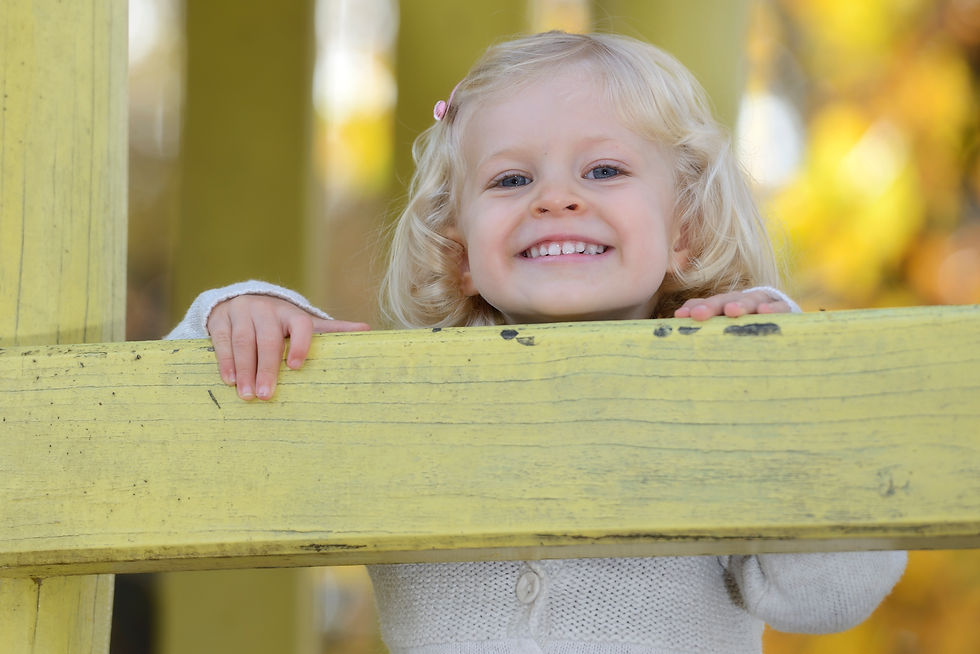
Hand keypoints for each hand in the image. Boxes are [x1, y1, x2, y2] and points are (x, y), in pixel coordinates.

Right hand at [206, 295, 369, 399]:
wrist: (242, 300)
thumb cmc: (279, 322)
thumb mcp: (304, 324)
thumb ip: (330, 331)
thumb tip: (368, 330)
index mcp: (292, 314)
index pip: (301, 325)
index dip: (300, 345)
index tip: (296, 367)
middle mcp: (267, 310)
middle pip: (268, 340)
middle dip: (267, 368)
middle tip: (266, 395)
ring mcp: (243, 312)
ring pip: (243, 341)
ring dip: (245, 370)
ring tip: (247, 395)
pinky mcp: (220, 318)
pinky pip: (222, 340)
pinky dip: (225, 361)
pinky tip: (229, 381)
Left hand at [673, 289, 792, 320]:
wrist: (784, 331)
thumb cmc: (747, 330)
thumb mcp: (725, 328)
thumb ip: (706, 320)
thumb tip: (678, 317)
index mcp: (726, 304)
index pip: (707, 304)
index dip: (694, 308)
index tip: (680, 317)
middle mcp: (743, 301)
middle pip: (725, 301)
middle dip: (710, 307)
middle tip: (698, 314)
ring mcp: (764, 303)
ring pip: (751, 301)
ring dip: (740, 305)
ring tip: (731, 311)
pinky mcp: (786, 310)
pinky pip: (780, 308)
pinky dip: (773, 309)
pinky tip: (764, 312)